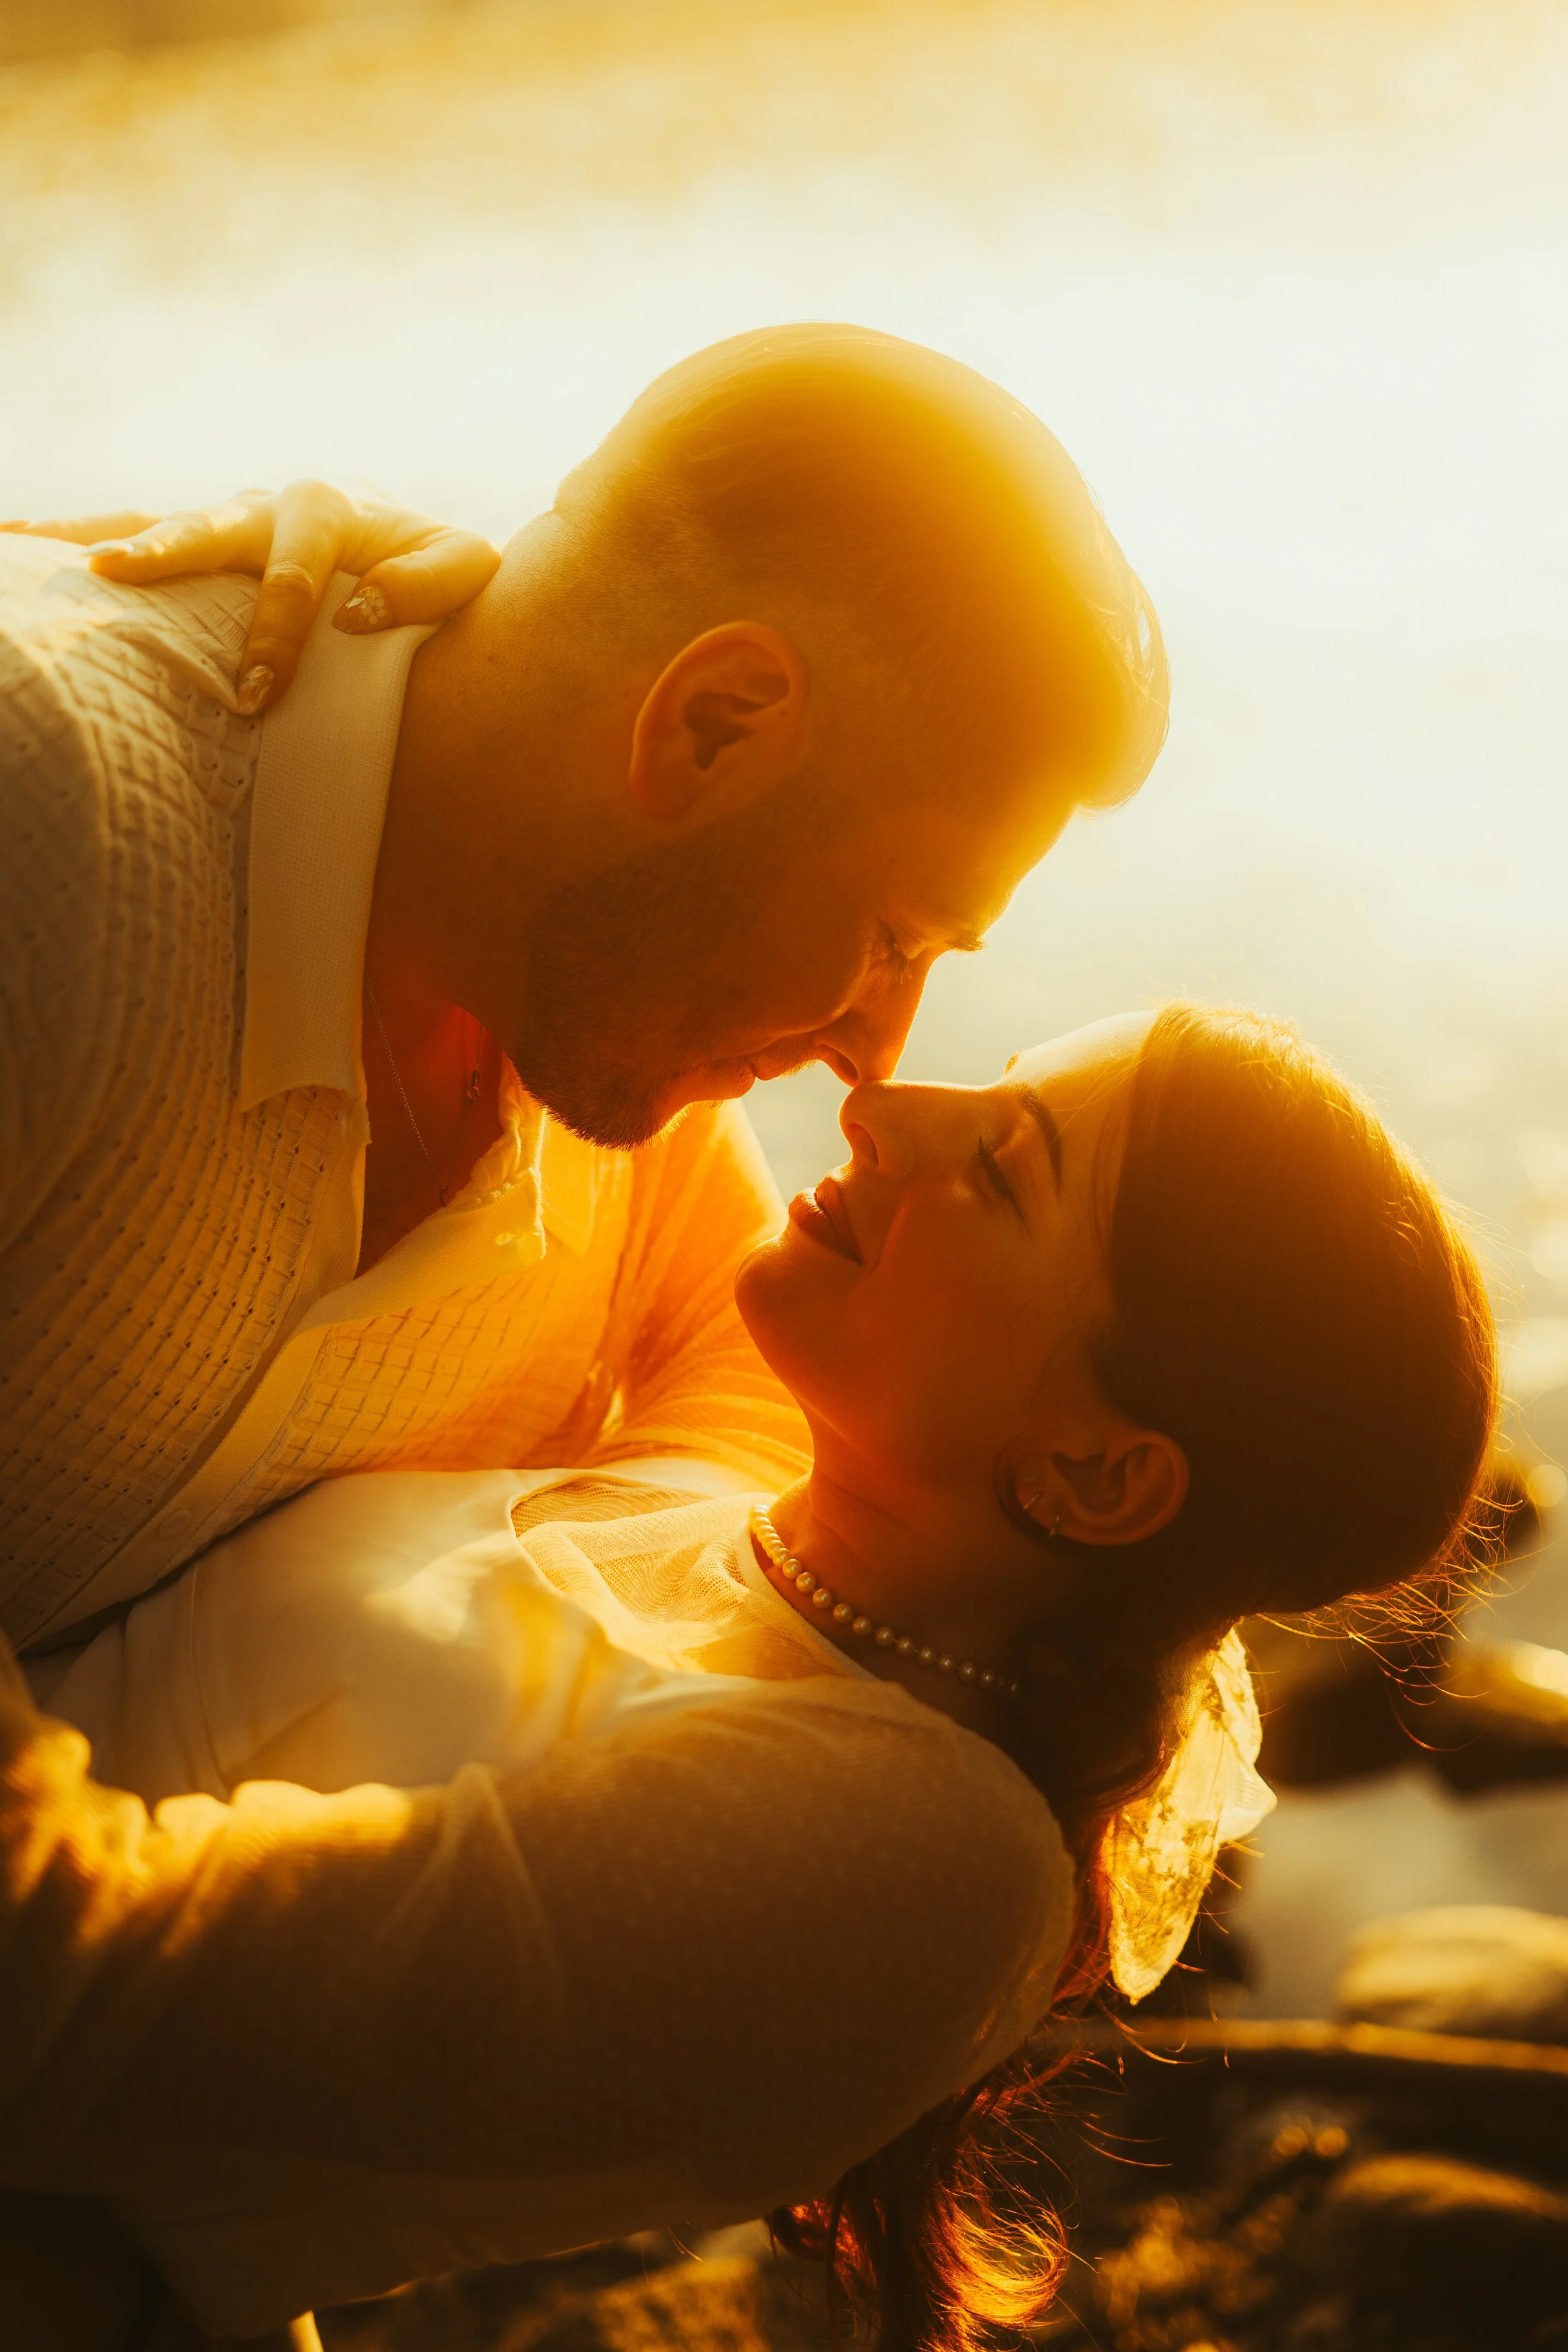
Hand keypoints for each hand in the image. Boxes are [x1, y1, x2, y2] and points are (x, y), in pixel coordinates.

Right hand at [0, 481, 500, 710]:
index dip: (277, 629)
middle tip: (114, 577)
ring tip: (29, 549)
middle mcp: (265, 508)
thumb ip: (432, 582)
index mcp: (328, 511)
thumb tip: (361, 615)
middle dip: (163, 556)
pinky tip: (20, 552)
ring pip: (151, 522)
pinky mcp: (196, 545)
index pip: (295, 572)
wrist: (415, 555)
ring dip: (94, 537)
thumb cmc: (438, 575)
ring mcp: (223, 525)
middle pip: (206, 527)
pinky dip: (75, 543)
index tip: (261, 690)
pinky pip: (131, 536)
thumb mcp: (464, 570)